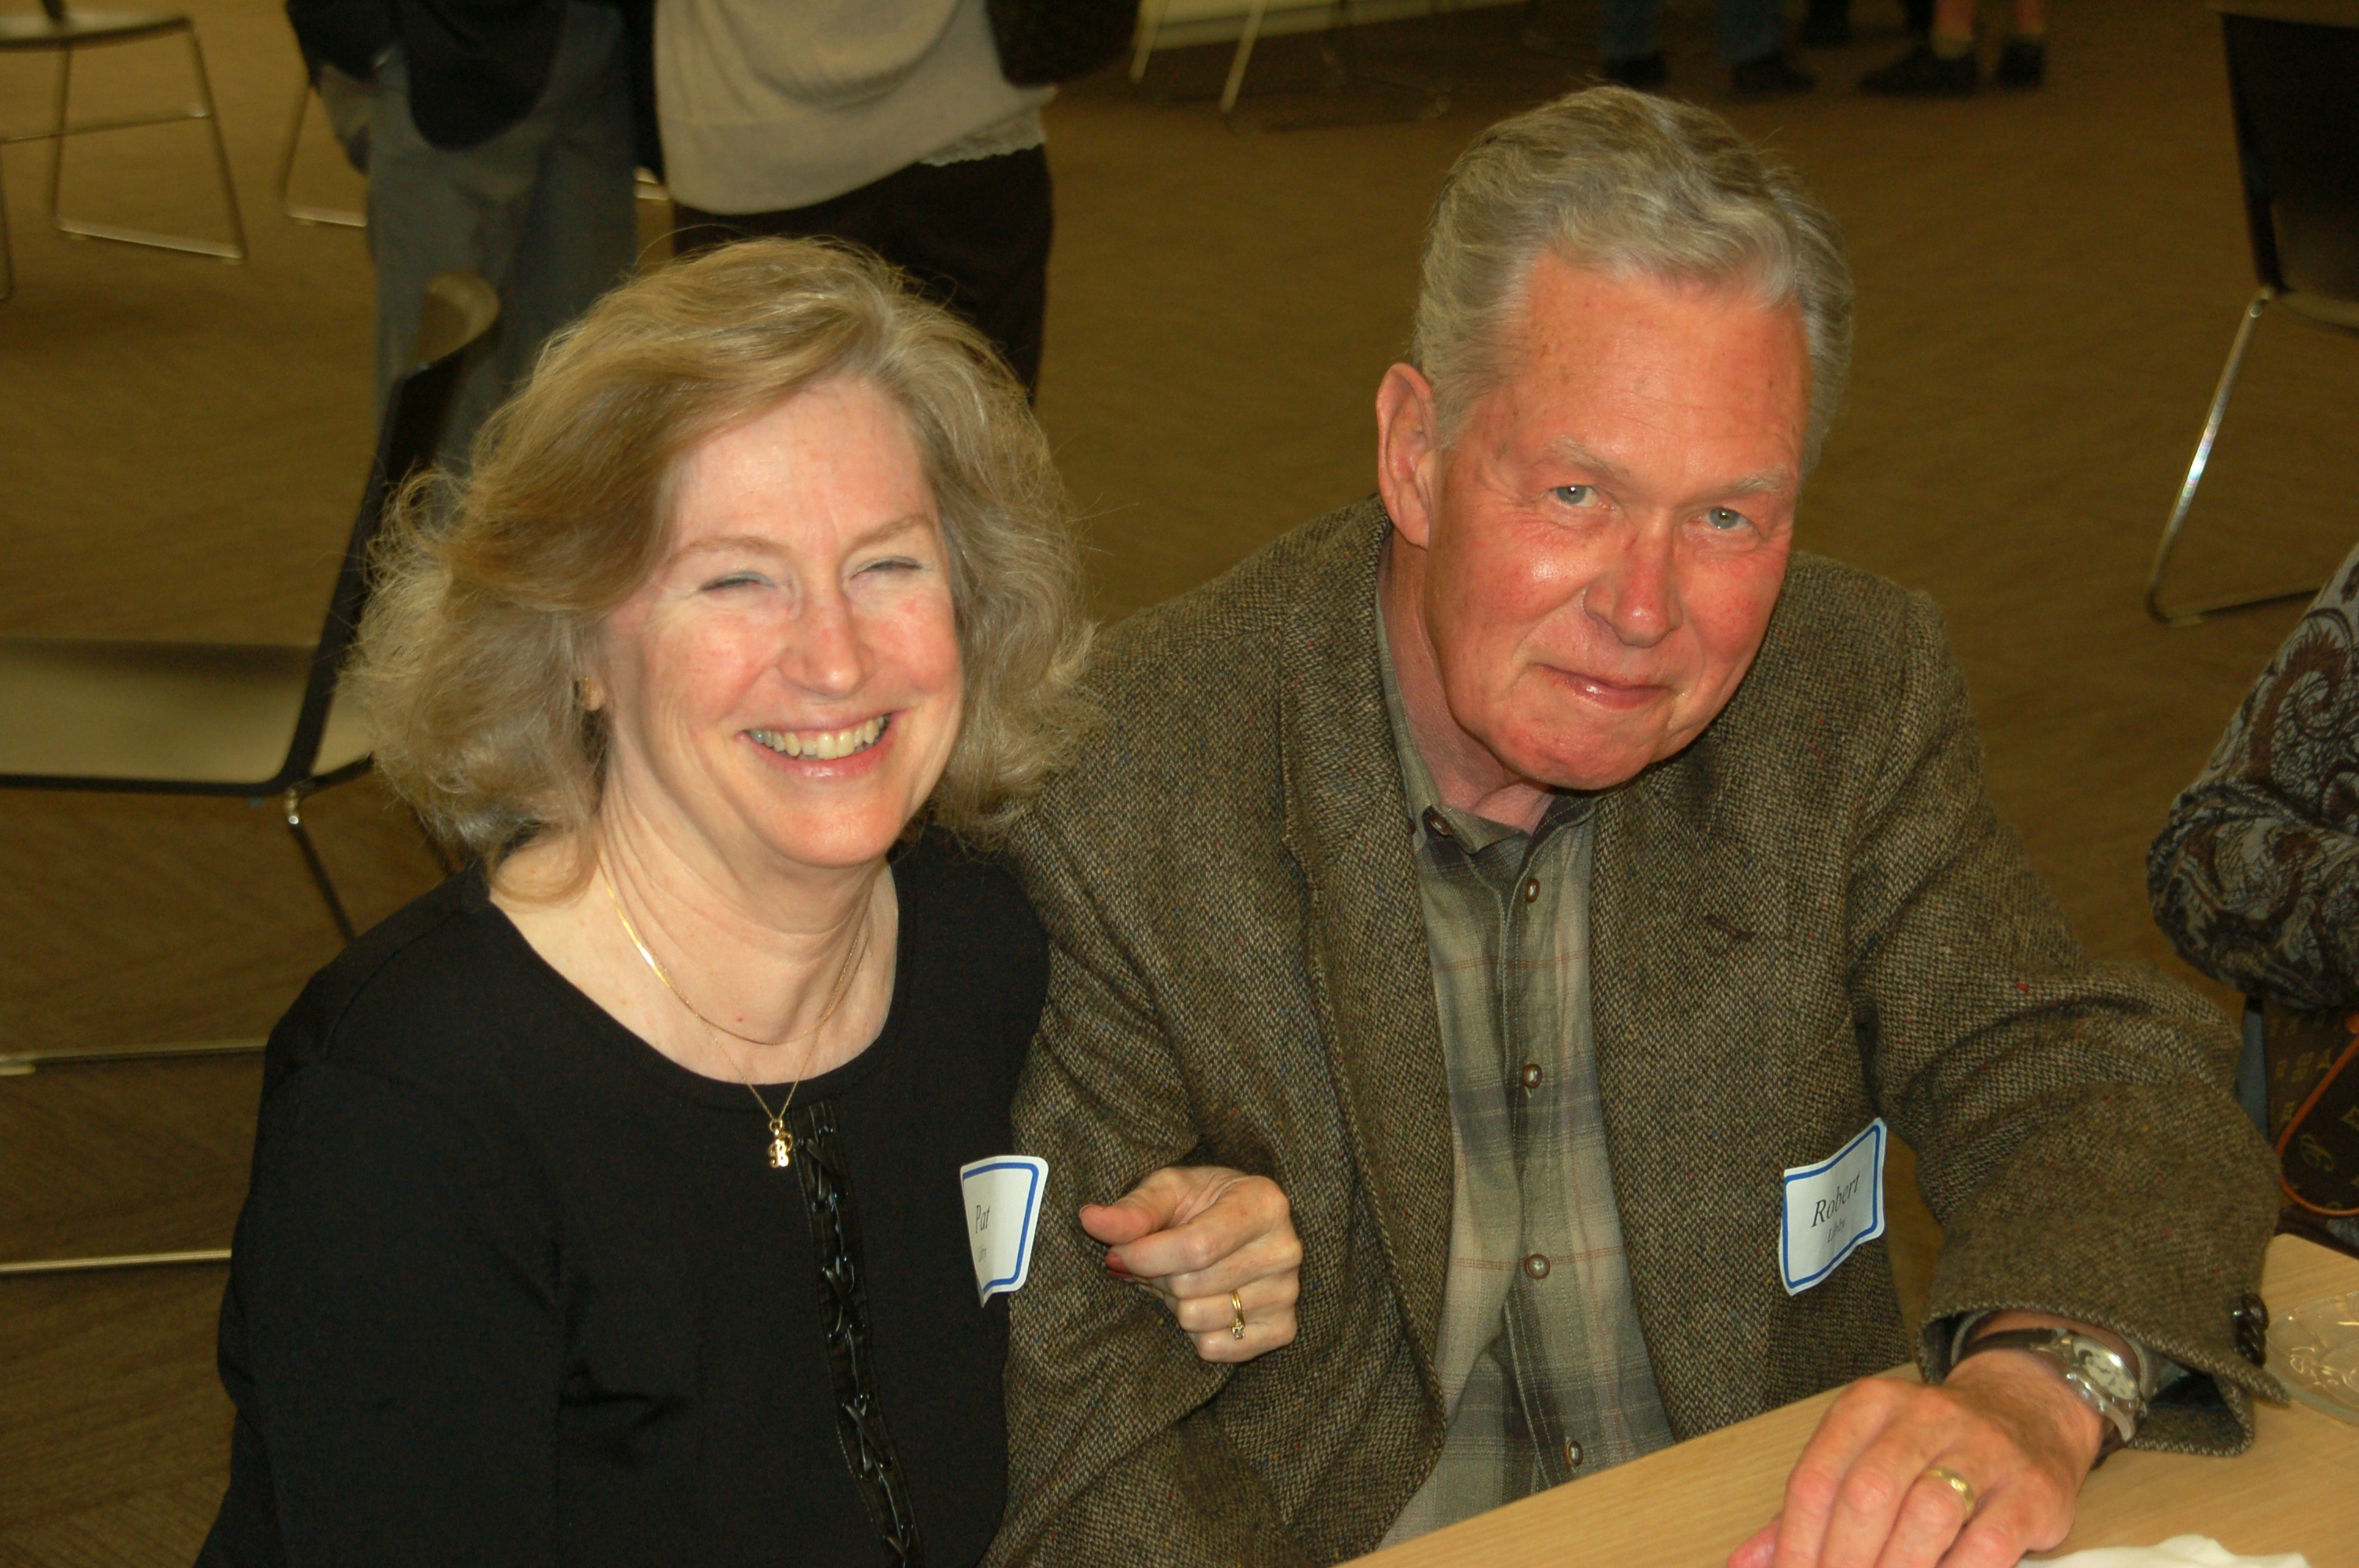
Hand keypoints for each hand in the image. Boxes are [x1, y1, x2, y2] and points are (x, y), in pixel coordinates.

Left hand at [1080, 1166, 1301, 1364]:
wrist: (1241, 1224)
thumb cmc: (1202, 1203)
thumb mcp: (1168, 1191)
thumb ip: (1132, 1210)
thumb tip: (1090, 1219)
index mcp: (1264, 1203)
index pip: (1196, 1247)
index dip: (1145, 1256)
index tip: (1117, 1253)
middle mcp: (1285, 1250)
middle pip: (1191, 1286)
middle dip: (1157, 1277)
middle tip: (1154, 1262)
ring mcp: (1288, 1294)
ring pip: (1199, 1319)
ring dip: (1173, 1304)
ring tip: (1179, 1279)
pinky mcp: (1283, 1330)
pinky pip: (1216, 1349)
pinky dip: (1195, 1331)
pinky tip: (1202, 1301)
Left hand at [1728, 1346, 2107, 1567]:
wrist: (2029, 1412)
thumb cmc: (1929, 1448)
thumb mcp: (1863, 1456)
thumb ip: (1808, 1510)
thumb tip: (1748, 1563)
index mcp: (1868, 1407)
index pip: (1816, 1477)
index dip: (1795, 1542)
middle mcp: (1923, 1417)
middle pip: (1867, 1494)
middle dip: (1842, 1560)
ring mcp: (1982, 1451)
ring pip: (1926, 1514)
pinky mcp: (2031, 1490)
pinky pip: (1988, 1543)